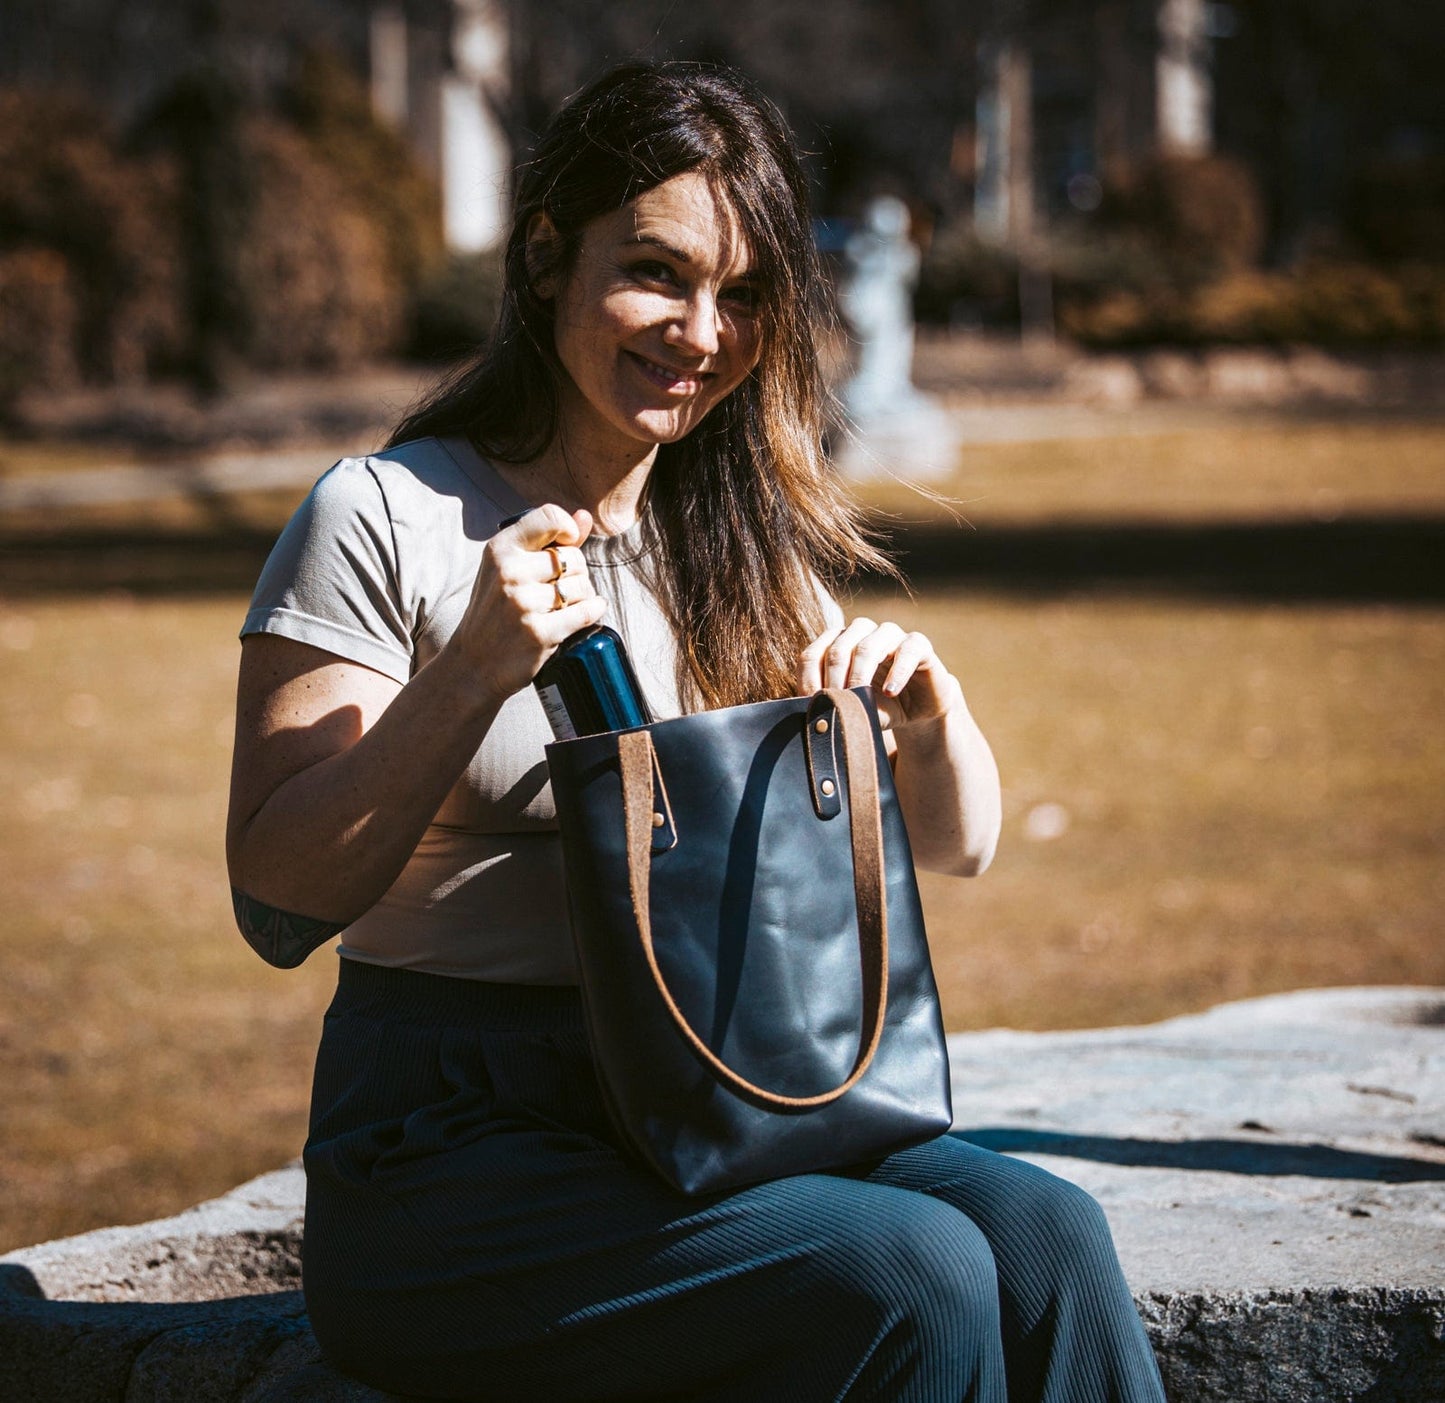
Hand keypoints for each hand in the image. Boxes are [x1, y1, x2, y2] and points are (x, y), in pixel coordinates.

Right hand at [453, 505, 608, 705]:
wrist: (473, 664)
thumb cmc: (495, 612)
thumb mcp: (507, 570)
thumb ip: (547, 540)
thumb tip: (584, 517)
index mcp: (500, 550)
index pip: (550, 517)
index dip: (568, 529)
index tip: (567, 544)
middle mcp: (510, 573)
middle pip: (574, 557)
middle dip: (577, 572)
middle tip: (559, 589)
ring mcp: (523, 604)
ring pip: (583, 586)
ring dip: (582, 596)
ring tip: (563, 606)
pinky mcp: (539, 632)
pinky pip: (587, 611)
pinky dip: (593, 611)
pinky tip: (585, 613)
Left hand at [797, 618, 961, 732]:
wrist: (917, 711)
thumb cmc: (880, 706)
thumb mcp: (856, 710)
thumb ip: (838, 709)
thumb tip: (818, 721)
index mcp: (836, 643)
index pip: (812, 656)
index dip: (808, 680)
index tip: (811, 705)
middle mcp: (860, 632)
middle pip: (838, 650)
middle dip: (834, 680)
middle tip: (835, 705)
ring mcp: (889, 634)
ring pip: (867, 647)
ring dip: (859, 675)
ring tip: (859, 697)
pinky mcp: (918, 644)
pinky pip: (906, 651)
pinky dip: (896, 672)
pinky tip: (890, 692)